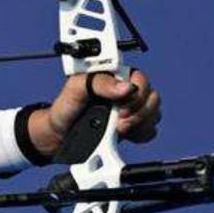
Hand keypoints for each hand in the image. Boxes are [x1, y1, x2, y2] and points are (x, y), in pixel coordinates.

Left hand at [28, 69, 161, 158]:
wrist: (58, 135)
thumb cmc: (64, 107)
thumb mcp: (75, 89)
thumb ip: (99, 82)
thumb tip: (126, 87)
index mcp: (114, 76)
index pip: (140, 79)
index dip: (136, 94)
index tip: (120, 108)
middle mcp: (125, 92)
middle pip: (152, 97)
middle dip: (138, 113)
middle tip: (118, 123)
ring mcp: (130, 110)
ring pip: (154, 114)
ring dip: (140, 124)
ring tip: (118, 130)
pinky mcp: (131, 127)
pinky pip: (150, 130)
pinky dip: (141, 135)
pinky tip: (125, 136)